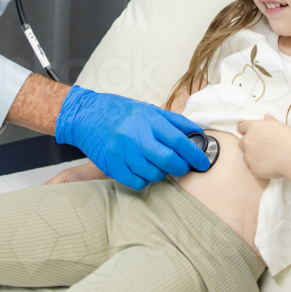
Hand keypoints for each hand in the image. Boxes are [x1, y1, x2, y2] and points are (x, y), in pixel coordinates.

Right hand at [55, 86, 209, 190]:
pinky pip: (137, 182)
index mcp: (147, 119)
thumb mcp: (148, 109)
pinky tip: (144, 171)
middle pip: (168, 160)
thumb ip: (173, 122)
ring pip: (153, 174)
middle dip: (181, 168)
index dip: (194, 154)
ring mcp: (122, 152)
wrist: (87, 116)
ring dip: (162, 174)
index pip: (178, 140)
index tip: (203, 162)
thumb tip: (197, 133)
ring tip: (159, 166)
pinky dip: (145, 180)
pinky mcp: (112, 166)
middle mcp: (135, 135)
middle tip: (184, 168)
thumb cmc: (120, 112)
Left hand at [237, 114, 290, 180]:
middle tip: (260, 148)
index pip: (242, 126)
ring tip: (266, 158)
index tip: (244, 132)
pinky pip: (252, 167)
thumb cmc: (289, 139)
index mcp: (254, 127)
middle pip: (242, 142)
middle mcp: (248, 140)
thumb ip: (269, 121)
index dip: (244, 130)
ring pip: (246, 156)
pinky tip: (268, 166)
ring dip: (252, 157)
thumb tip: (266, 117)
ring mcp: (249, 155)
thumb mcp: (279, 125)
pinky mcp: (253, 168)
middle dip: (249, 145)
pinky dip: (258, 167)